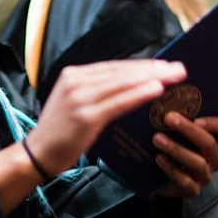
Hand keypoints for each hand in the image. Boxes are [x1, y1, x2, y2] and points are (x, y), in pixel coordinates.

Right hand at [25, 60, 186, 174]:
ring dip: (151, 78)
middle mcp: (76, 81)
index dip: (141, 65)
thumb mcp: (75, 103)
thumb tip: (130, 86)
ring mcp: (79, 98)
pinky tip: (156, 90)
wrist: (38, 153)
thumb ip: (97, 92)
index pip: (114, 67)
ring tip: (173, 76)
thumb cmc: (60, 132)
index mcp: (73, 75)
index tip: (165, 64)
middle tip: (178, 68)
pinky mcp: (85, 116)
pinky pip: (118, 102)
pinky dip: (139, 94)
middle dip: (152, 68)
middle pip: (121, 72)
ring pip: (123, 83)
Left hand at [153, 114, 217, 197]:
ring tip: (157, 138)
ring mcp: (204, 175)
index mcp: (216, 139)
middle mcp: (214, 157)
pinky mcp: (192, 190)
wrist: (156, 174)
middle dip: (189, 130)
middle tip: (169, 118)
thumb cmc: (170, 141)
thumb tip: (168, 88)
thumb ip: (181, 113)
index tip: (197, 118)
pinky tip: (158, 158)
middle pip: (209, 144)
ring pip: (197, 163)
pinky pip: (185, 181)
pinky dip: (171, 168)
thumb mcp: (177, 128)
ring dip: (177, 149)